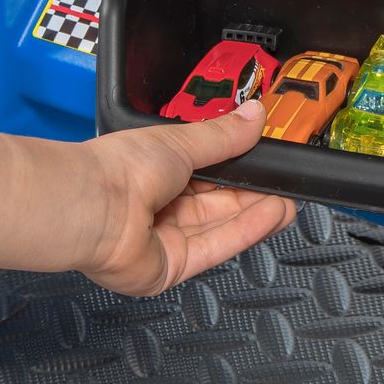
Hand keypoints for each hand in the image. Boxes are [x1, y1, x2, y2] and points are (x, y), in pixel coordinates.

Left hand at [77, 101, 297, 295]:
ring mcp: (165, 238)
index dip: (239, 169)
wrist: (95, 205)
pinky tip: (271, 216)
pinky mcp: (171, 266)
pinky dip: (244, 231)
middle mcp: (160, 204)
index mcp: (158, 169)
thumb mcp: (182, 142)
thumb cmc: (121, 168)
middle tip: (288, 186)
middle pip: (216, 202)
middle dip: (253, 194)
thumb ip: (223, 136)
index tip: (269, 163)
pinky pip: (214, 248)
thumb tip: (254, 116)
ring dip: (255, 214)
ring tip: (289, 201)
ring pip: (219, 226)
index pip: (207, 170)